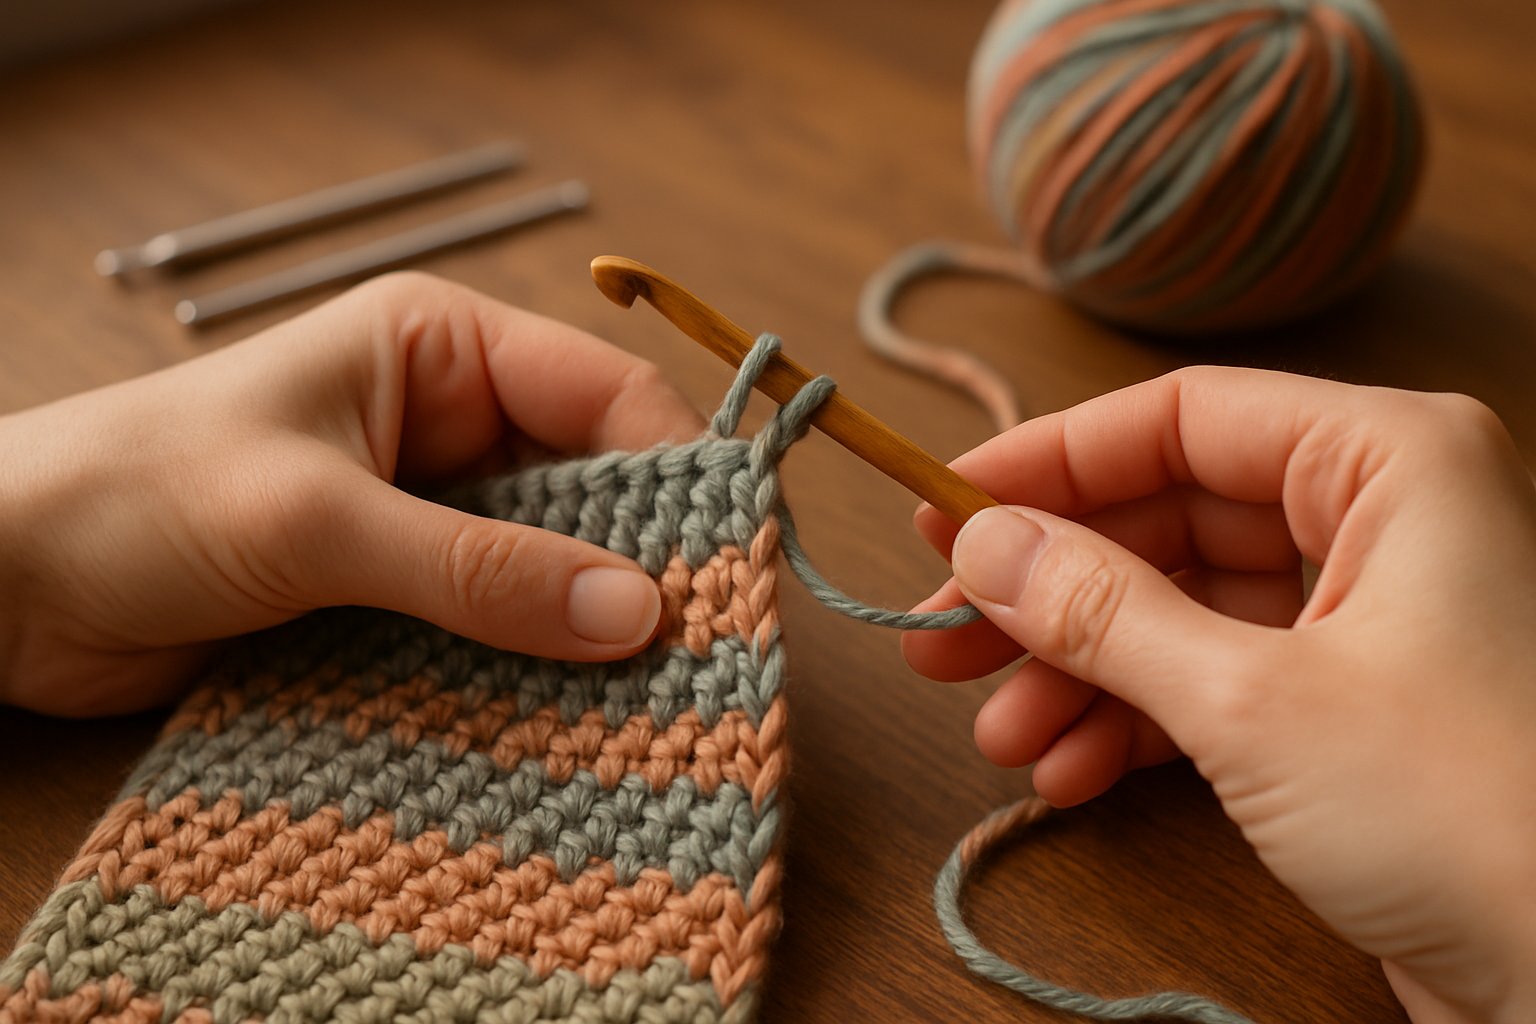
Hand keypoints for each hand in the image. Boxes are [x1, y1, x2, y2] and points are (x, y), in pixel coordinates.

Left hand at [0, 272, 703, 716]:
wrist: (5, 585)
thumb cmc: (139, 495)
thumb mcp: (319, 519)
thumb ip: (478, 570)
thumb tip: (637, 614)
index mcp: (443, 349)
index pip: (607, 397)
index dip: (680, 474)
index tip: (731, 568)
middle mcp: (455, 424)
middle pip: (597, 489)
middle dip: (644, 566)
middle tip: (699, 656)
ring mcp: (431, 513)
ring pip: (555, 568)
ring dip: (590, 629)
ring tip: (649, 703)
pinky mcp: (404, 592)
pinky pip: (500, 626)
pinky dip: (533, 669)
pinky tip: (567, 721)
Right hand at [903, 367, 1535, 1023]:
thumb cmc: (1472, 814)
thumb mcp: (1252, 701)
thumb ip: (1102, 610)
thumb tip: (980, 544)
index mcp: (1389, 461)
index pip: (1178, 418)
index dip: (1045, 464)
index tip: (942, 515)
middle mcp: (1380, 521)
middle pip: (1164, 522)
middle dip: (1048, 596)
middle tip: (938, 642)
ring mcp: (1367, 619)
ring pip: (1179, 611)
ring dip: (1078, 674)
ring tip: (996, 737)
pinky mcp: (1352, 709)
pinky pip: (1214, 684)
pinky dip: (1136, 726)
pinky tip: (1069, 774)